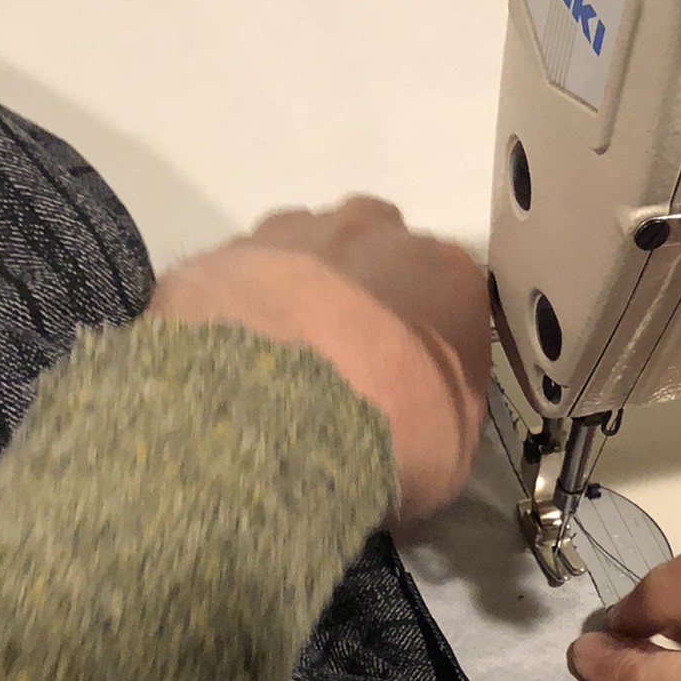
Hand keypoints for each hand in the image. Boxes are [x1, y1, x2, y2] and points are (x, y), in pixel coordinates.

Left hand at [148, 198, 487, 521]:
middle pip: (378, 252)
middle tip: (342, 360)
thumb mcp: (450, 449)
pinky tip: (238, 353)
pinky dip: (246, 305)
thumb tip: (424, 418)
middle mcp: (379, 233)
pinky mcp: (231, 249)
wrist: (283, 405)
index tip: (405, 379)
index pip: (448, 294)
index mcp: (448, 274)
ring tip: (283, 358)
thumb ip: (445, 412)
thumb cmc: (391, 429)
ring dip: (302, 291)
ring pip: (308, 248)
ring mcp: (300, 231)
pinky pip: (246, 273)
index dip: (424, 339)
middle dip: (364, 294)